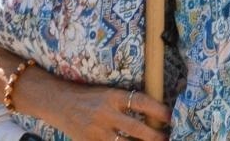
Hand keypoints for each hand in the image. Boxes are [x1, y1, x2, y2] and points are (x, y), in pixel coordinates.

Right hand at [48, 81, 170, 140]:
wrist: (59, 103)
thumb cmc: (89, 96)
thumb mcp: (108, 93)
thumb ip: (127, 102)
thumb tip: (153, 113)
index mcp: (113, 96)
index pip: (141, 102)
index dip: (158, 110)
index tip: (170, 117)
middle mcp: (106, 113)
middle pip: (136, 128)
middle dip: (155, 136)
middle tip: (166, 137)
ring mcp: (98, 131)